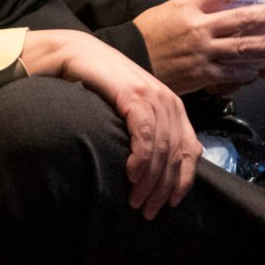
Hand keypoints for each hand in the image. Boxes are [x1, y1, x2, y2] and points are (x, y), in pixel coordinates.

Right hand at [19, 28, 203, 216]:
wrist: (73, 54)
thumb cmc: (97, 86)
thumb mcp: (128, 111)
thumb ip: (147, 131)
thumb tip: (160, 166)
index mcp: (172, 106)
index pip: (191, 149)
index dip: (184, 179)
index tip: (171, 204)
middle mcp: (168, 100)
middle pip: (177, 153)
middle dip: (165, 187)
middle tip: (148, 211)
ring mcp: (152, 95)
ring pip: (162, 147)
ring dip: (151, 179)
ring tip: (136, 200)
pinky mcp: (133, 94)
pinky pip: (145, 133)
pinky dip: (141, 157)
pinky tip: (131, 175)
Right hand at [132, 0, 264, 93]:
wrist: (131, 58)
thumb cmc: (149, 31)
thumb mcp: (171, 9)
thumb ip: (197, 6)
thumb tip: (224, 2)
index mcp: (189, 6)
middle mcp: (199, 28)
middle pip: (241, 19)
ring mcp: (203, 52)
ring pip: (243, 47)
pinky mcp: (202, 74)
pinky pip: (231, 73)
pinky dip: (247, 71)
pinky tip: (260, 69)